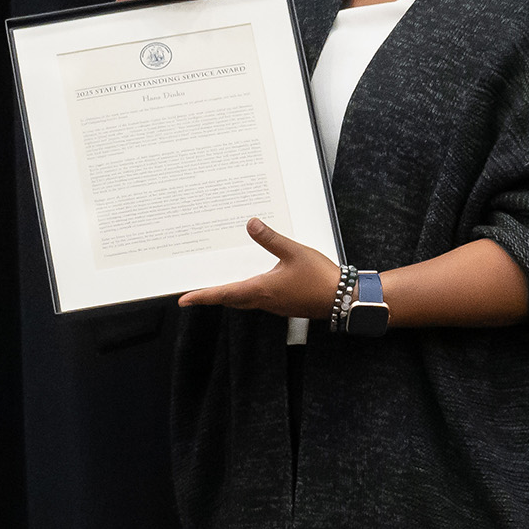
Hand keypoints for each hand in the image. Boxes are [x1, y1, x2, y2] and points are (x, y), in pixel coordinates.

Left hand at [177, 218, 340, 317]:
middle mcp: (264, 301)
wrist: (344, 299)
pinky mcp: (284, 304)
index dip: (203, 296)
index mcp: (262, 290)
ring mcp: (274, 305)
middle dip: (212, 296)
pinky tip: (248, 283)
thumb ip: (271, 239)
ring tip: (215, 287)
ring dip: (228, 295)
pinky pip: (257, 299)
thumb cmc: (320, 278)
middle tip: (194, 294)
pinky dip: (244, 293)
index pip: (225, 294)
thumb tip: (250, 224)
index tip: (184, 300)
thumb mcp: (294, 252)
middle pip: (231, 300)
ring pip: (243, 301)